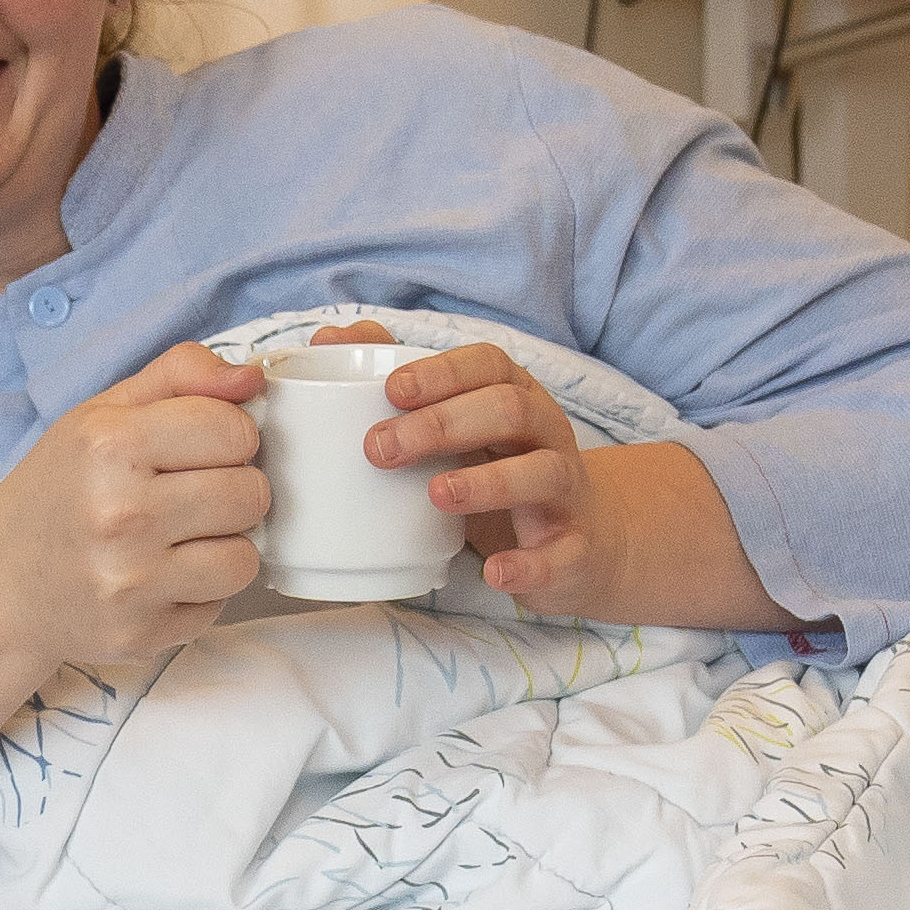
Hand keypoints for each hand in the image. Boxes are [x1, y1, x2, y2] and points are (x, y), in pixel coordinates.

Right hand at [0, 339, 269, 671]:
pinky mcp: (141, 634)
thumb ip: (181, 375)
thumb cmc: (60, 489)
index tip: (201, 447)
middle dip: (232, 489)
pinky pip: (220, 605)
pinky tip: (161, 576)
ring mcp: (130, 582)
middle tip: (190, 495)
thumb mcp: (103, 412)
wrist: (2, 581)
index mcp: (110, 445)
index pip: (235, 431)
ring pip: (245, 558)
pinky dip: (201, 591)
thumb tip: (251, 378)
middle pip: (250, 494)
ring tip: (181, 537)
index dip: (229, 436)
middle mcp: (119, 514)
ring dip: (224, 545)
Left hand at [365, 343, 604, 601]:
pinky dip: (528, 563)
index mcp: (516, 397)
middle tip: (380, 448)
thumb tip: (328, 337)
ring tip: (435, 494)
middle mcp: (547, 434)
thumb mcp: (460, 424)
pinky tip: (494, 571)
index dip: (443, 373)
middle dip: (443, 424)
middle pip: (509, 411)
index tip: (391, 389)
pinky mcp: (575, 547)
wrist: (581, 540)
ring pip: (541, 473)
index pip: (489, 365)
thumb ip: (401, 383)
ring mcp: (564, 491)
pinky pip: (560, 554)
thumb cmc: (499, 469)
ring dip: (487, 482)